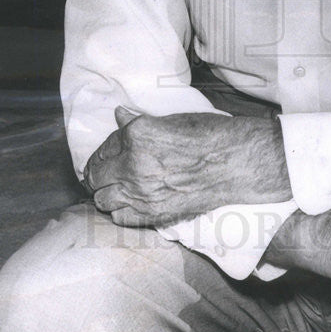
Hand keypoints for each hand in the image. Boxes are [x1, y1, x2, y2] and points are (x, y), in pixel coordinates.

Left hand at [84, 106, 290, 226]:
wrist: (234, 162)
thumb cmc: (208, 135)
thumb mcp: (171, 121)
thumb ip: (139, 123)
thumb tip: (119, 114)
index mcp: (136, 136)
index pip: (103, 148)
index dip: (104, 152)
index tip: (108, 155)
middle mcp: (133, 165)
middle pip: (96, 176)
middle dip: (99, 173)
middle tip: (107, 173)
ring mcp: (141, 193)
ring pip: (103, 200)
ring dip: (108, 193)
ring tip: (118, 188)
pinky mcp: (153, 214)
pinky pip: (120, 218)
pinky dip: (121, 211)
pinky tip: (131, 202)